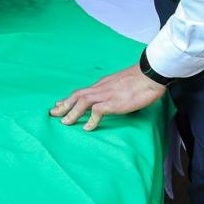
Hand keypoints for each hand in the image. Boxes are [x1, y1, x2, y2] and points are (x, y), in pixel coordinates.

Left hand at [51, 64, 166, 130]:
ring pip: (82, 102)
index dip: (70, 99)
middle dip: (64, 105)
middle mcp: (101, 88)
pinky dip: (91, 120)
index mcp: (103, 84)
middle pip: (77, 95)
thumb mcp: (122, 84)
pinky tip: (87, 128)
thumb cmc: (140, 79)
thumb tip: (113, 97)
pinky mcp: (114, 102)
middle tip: (52, 113)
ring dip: (71, 112)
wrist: (150, 75)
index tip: (60, 104)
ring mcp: (106, 95)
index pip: (82, 91)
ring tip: (64, 122)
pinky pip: (97, 111)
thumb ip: (114, 90)